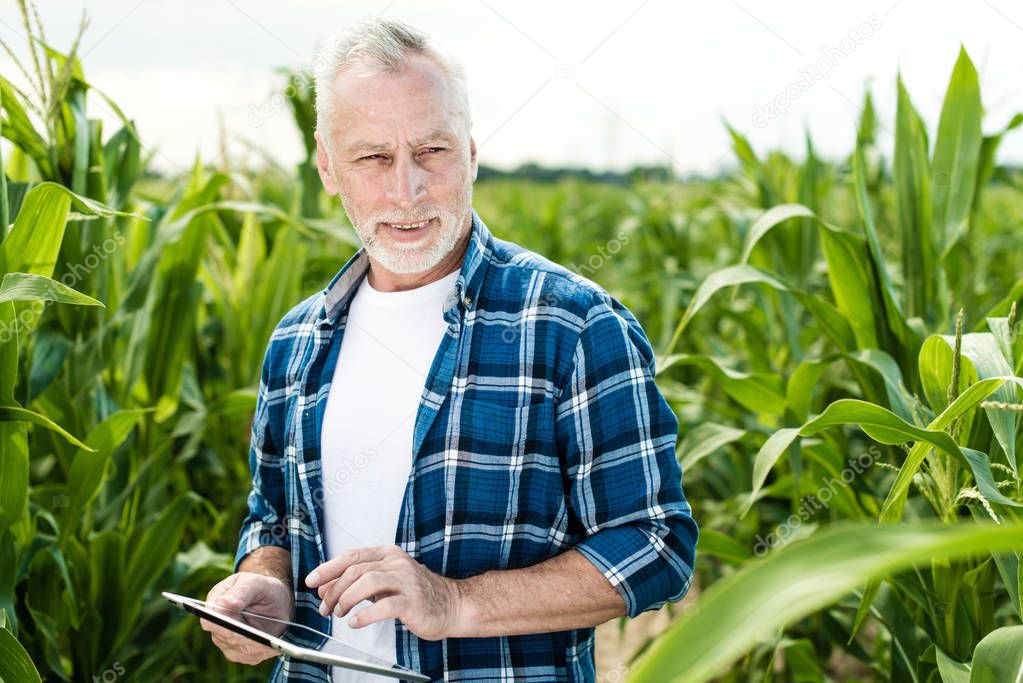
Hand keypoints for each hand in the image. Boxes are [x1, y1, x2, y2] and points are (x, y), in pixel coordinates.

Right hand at [201, 571, 293, 664]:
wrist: (276, 601)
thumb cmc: (264, 588)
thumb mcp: (257, 583)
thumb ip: (241, 592)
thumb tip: (222, 603)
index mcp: (216, 601)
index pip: (209, 619)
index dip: (220, 625)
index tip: (233, 629)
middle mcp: (217, 623)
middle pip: (223, 637)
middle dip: (241, 638)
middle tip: (258, 639)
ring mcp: (226, 639)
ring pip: (236, 649)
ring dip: (254, 646)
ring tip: (270, 643)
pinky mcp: (239, 651)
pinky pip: (248, 656)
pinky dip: (261, 652)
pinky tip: (272, 647)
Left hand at [305, 545, 462, 640]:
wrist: (451, 605)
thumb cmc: (415, 594)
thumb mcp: (383, 584)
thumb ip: (356, 583)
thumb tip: (324, 589)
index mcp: (388, 554)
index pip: (352, 556)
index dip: (328, 568)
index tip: (312, 581)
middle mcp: (397, 563)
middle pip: (356, 570)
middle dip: (334, 590)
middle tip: (325, 608)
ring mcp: (406, 581)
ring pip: (368, 582)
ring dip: (347, 599)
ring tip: (340, 613)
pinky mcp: (413, 602)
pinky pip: (385, 606)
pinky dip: (365, 615)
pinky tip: (356, 622)